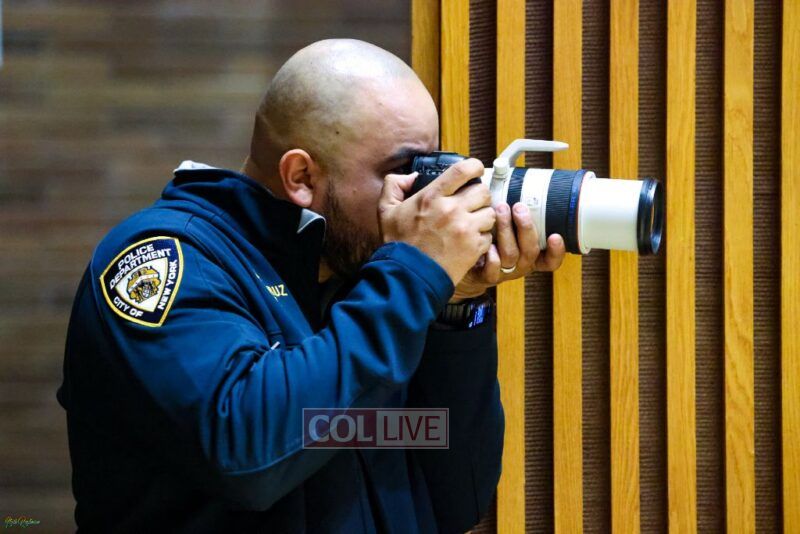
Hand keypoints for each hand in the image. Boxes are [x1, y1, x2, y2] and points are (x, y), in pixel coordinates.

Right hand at [378, 158, 494, 284]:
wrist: (408, 277)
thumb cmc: (398, 244)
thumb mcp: (385, 210)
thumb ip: (394, 185)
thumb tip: (412, 176)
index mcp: (432, 197)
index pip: (463, 170)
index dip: (474, 166)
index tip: (475, 170)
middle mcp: (452, 210)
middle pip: (482, 191)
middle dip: (478, 196)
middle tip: (471, 204)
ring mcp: (465, 229)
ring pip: (490, 213)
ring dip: (483, 217)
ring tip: (471, 224)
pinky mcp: (474, 247)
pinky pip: (489, 236)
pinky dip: (482, 238)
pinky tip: (469, 242)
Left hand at [450, 202, 565, 300]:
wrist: (463, 261)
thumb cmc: (488, 236)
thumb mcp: (506, 224)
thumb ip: (513, 207)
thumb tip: (507, 170)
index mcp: (530, 254)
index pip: (550, 260)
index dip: (556, 250)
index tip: (555, 235)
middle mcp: (520, 264)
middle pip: (531, 251)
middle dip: (526, 227)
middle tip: (519, 207)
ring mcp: (504, 272)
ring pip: (511, 256)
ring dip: (507, 232)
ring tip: (499, 210)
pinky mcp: (485, 276)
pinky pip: (492, 270)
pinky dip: (492, 257)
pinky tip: (487, 243)